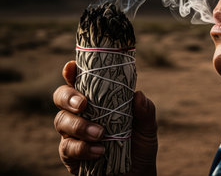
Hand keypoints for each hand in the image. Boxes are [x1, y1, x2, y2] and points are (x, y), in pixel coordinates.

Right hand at [53, 61, 157, 175]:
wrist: (136, 175)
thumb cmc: (140, 145)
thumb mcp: (148, 127)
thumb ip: (145, 111)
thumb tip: (138, 95)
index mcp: (98, 100)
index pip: (81, 81)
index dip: (72, 72)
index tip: (72, 67)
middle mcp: (81, 113)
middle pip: (61, 96)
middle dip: (68, 97)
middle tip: (83, 104)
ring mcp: (73, 133)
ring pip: (61, 121)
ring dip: (79, 126)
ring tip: (100, 134)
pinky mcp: (70, 155)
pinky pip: (67, 147)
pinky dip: (82, 148)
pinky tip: (99, 151)